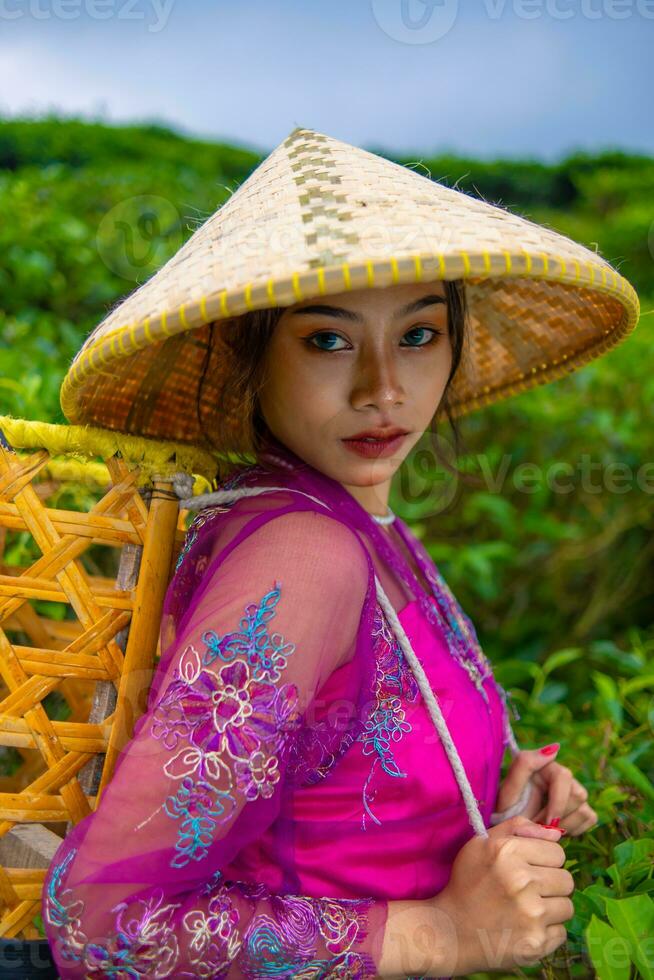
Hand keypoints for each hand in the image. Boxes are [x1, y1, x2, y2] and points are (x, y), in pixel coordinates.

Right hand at [431, 814, 573, 974]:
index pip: (557, 852)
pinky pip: (561, 933)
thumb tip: (557, 833)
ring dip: (551, 909)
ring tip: (527, 910)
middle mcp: (522, 881)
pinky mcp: (536, 943)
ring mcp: (531, 915)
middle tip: (528, 891)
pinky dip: (547, 932)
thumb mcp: (481, 844)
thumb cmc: (468, 883)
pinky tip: (525, 928)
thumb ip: (517, 827)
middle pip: (566, 879)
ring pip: (567, 906)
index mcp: (508, 852)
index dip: (544, 860)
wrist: (452, 931)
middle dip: (550, 884)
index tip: (528, 868)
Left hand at [494, 744, 598, 836]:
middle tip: (538, 827)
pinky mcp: (579, 807)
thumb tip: (554, 749)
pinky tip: (555, 831)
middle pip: (578, 794)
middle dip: (559, 817)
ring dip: (565, 826)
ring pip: (585, 809)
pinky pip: (590, 818)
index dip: (558, 802)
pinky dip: (575, 829)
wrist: (507, 827)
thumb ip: (525, 764)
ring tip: (543, 830)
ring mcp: (572, 792)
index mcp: (544, 766)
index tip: (546, 822)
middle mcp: (561, 776)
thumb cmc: (504, 808)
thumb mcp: (508, 789)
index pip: (564, 776)